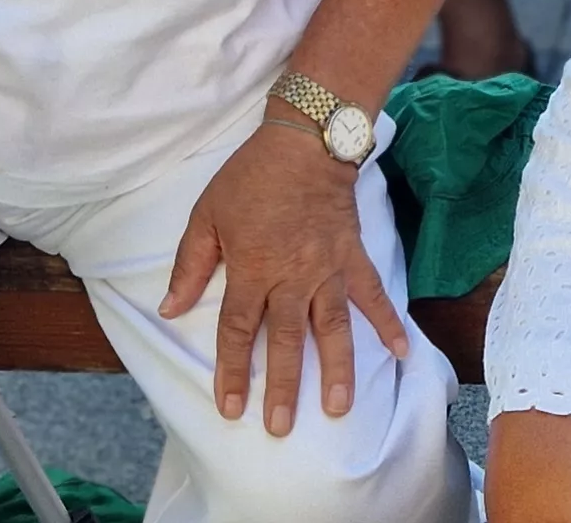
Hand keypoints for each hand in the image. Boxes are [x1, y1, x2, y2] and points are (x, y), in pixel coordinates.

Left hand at [158, 124, 412, 435]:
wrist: (305, 143)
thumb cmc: (250, 179)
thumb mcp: (206, 217)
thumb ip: (190, 266)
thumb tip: (169, 308)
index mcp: (252, 271)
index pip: (237, 331)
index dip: (232, 372)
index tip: (231, 408)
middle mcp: (291, 279)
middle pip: (285, 342)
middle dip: (282, 388)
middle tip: (281, 427)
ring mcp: (327, 271)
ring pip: (332, 330)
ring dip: (335, 370)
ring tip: (337, 408)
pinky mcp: (353, 259)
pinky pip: (373, 296)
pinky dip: (388, 323)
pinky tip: (401, 352)